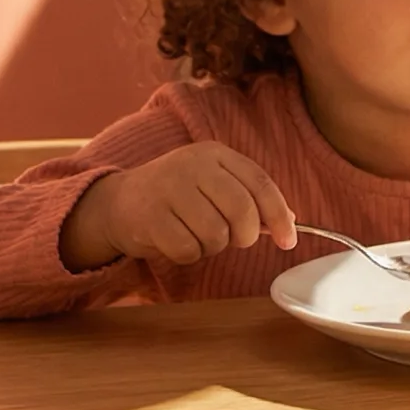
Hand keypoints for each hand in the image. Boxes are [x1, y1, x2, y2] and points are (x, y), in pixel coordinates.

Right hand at [60, 143, 297, 270]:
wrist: (118, 202)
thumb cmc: (177, 197)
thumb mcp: (213, 185)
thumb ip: (250, 198)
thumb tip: (292, 221)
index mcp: (215, 154)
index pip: (260, 183)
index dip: (279, 215)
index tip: (288, 240)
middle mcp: (192, 165)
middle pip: (242, 210)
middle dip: (244, 235)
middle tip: (233, 239)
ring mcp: (169, 188)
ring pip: (216, 234)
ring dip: (212, 246)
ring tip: (196, 234)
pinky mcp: (149, 216)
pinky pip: (189, 250)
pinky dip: (189, 255)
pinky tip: (175, 240)